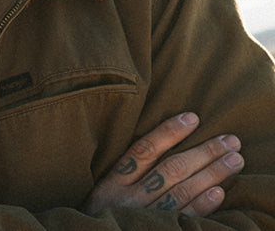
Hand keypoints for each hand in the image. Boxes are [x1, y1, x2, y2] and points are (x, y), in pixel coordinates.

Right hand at [82, 112, 243, 215]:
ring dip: (211, 174)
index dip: (168, 132)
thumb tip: (157, 145)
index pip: (143, 151)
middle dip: (203, 153)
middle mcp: (129, 198)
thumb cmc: (102, 216)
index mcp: (112, 183)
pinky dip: (202, 205)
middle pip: (170, 169)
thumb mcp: (101, 193)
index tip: (193, 118)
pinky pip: (184, 217)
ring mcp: (146, 215)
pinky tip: (219, 192)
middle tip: (230, 140)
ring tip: (235, 159)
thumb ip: (122, 175)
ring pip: (182, 190)